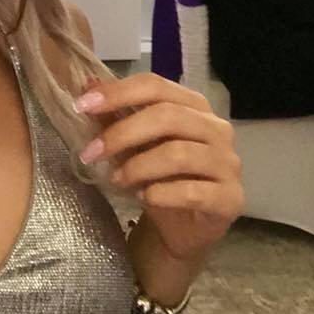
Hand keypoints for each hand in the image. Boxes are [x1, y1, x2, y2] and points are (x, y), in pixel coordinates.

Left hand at [74, 74, 244, 262]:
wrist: (182, 229)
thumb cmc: (159, 177)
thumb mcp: (130, 146)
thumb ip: (112, 116)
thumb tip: (86, 85)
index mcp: (193, 105)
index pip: (155, 86)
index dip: (117, 92)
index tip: (81, 105)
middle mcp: (216, 128)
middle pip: (167, 116)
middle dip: (122, 133)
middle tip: (91, 152)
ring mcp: (227, 162)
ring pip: (178, 154)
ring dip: (138, 166)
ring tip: (116, 179)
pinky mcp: (231, 197)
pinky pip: (192, 191)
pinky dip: (160, 193)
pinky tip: (144, 197)